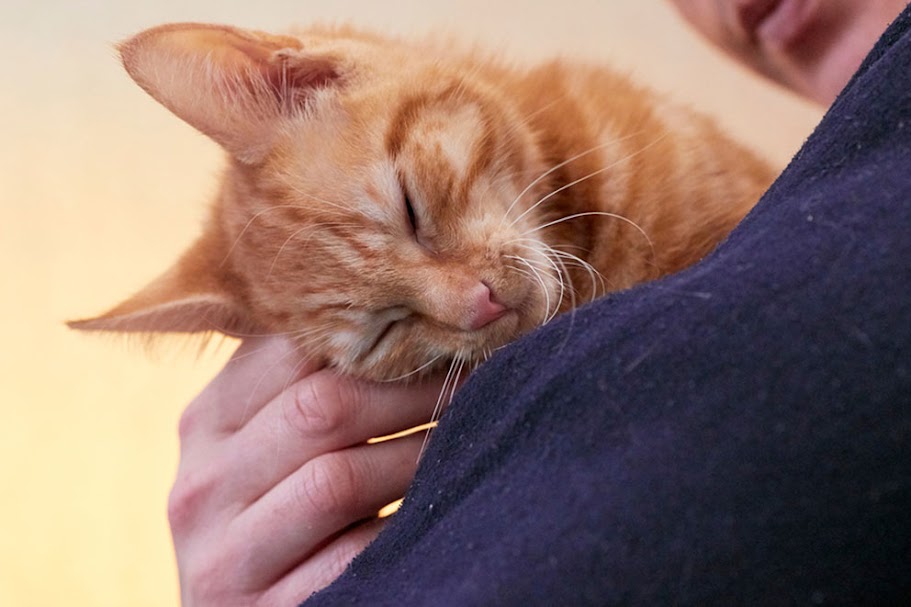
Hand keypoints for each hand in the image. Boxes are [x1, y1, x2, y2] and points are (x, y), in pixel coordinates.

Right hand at [168, 336, 444, 605]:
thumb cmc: (277, 510)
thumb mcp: (271, 443)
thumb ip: (311, 387)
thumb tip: (409, 321)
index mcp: (207, 422)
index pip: (289, 352)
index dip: (373, 338)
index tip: (437, 331)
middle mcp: (201, 484)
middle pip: (318, 409)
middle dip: (410, 392)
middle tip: (475, 379)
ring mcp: (223, 556)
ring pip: (336, 480)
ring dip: (417, 455)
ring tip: (468, 434)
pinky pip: (351, 557)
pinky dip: (403, 527)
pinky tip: (439, 506)